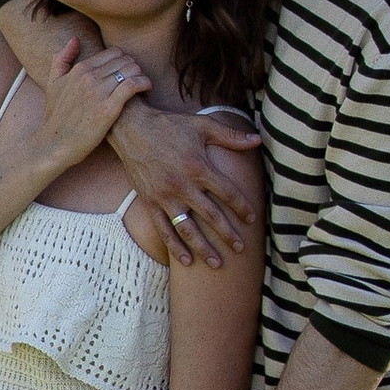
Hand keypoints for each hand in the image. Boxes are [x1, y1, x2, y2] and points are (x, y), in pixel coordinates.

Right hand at [33, 30, 149, 172]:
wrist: (55, 144)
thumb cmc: (56, 116)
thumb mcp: (53, 83)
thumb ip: (62, 58)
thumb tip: (75, 39)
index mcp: (80, 69)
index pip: (113, 53)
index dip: (124, 61)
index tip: (127, 72)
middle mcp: (90, 77)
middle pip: (125, 60)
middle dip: (134, 67)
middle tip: (136, 80)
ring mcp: (99, 92)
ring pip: (132, 70)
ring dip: (141, 75)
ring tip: (142, 86)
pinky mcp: (109, 108)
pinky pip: (133, 85)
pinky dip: (144, 83)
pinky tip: (146, 89)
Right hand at [107, 103, 262, 269]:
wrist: (131, 128)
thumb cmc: (170, 126)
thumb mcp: (202, 125)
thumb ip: (231, 136)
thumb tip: (258, 140)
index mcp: (198, 167)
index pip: (227, 193)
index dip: (242, 207)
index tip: (251, 219)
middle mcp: (183, 185)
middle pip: (211, 216)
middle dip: (228, 234)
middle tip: (241, 249)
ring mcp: (165, 196)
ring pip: (187, 229)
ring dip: (203, 248)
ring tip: (217, 264)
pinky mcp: (150, 202)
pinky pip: (164, 229)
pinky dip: (174, 246)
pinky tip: (186, 260)